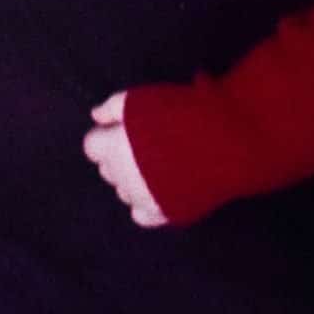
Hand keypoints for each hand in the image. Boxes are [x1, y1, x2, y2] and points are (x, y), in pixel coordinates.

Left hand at [84, 92, 169, 227]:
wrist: (220, 143)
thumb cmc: (179, 116)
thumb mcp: (141, 99)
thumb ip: (112, 107)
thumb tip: (95, 116)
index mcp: (112, 151)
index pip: (92, 146)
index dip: (108, 134)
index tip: (124, 128)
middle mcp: (122, 179)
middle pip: (108, 169)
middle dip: (119, 157)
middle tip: (144, 142)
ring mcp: (142, 200)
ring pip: (124, 191)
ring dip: (133, 179)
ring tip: (159, 163)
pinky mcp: (163, 213)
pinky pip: (142, 214)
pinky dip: (146, 202)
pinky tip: (160, 187)